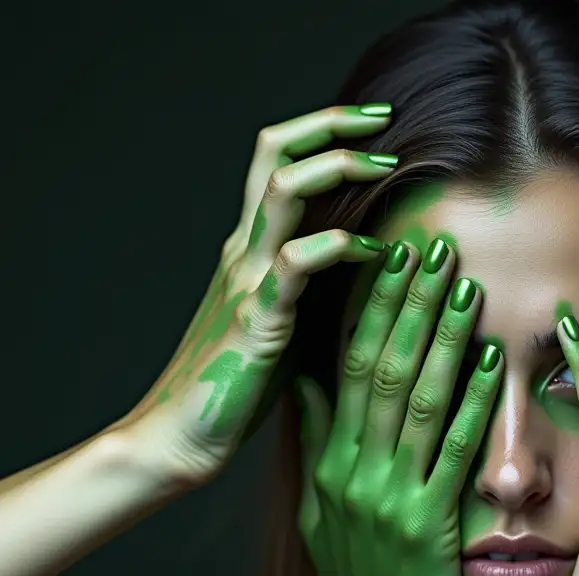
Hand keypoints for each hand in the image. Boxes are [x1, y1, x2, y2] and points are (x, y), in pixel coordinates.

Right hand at [122, 105, 398, 486]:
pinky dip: (336, 246)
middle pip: (275, 155)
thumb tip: (363, 273)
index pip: (279, 166)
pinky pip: (294, 263)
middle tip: (383, 122)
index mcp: (249, 253)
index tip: (374, 129)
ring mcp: (245, 281)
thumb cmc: (235, 388)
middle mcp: (243, 253)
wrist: (180, 438)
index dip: (322, 133)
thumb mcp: (279, 325)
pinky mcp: (255, 319)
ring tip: (385, 166)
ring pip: (282, 192)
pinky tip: (372, 251)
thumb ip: (308, 292)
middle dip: (330, 126)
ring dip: (337, 168)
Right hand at [294, 239, 502, 575]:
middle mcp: (352, 475)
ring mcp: (386, 502)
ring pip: (415, 401)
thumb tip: (309, 384)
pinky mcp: (426, 531)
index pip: (349, 369)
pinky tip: (493, 363)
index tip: (398, 258)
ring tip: (465, 286)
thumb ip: (319, 448)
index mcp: (331, 467)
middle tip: (438, 248)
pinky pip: (452, 455)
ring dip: (442, 340)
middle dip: (409, 307)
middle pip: (381, 370)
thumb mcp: (323, 518)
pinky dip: (472, 404)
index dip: (374, 311)